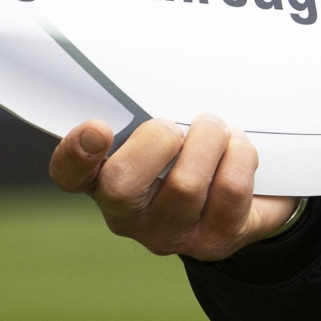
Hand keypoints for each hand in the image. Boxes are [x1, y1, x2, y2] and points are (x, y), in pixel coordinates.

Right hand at [49, 114, 299, 259]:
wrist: (251, 198)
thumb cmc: (196, 155)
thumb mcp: (165, 131)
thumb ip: (146, 113)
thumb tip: (154, 79)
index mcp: (104, 180)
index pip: (70, 174)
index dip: (75, 154)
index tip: (97, 127)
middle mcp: (129, 215)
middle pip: (121, 183)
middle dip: (158, 139)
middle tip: (177, 127)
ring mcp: (170, 234)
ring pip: (185, 184)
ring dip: (209, 140)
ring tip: (218, 132)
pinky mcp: (214, 241)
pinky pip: (228, 189)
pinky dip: (239, 156)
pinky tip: (237, 151)